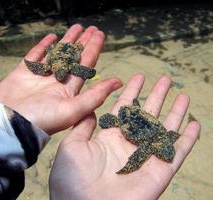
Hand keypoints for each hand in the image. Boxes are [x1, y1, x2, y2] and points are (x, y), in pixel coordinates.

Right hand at [0, 24, 121, 133]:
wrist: (7, 124)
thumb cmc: (41, 119)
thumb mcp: (73, 110)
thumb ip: (95, 96)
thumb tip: (119, 82)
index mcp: (69, 90)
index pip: (85, 64)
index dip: (93, 48)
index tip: (100, 34)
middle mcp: (56, 82)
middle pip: (73, 58)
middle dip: (83, 43)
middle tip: (92, 28)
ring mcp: (39, 77)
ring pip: (56, 55)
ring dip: (67, 42)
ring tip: (76, 27)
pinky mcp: (23, 73)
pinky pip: (35, 56)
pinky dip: (43, 47)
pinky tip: (52, 37)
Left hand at [49, 74, 200, 199]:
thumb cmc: (70, 180)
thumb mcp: (72, 146)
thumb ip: (83, 127)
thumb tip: (92, 111)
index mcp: (108, 137)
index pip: (124, 109)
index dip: (132, 92)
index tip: (138, 77)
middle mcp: (128, 145)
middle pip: (146, 115)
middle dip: (155, 96)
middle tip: (164, 79)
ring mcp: (144, 158)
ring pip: (164, 130)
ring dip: (174, 113)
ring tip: (182, 95)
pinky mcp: (158, 173)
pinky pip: (176, 153)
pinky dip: (187, 140)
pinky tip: (194, 124)